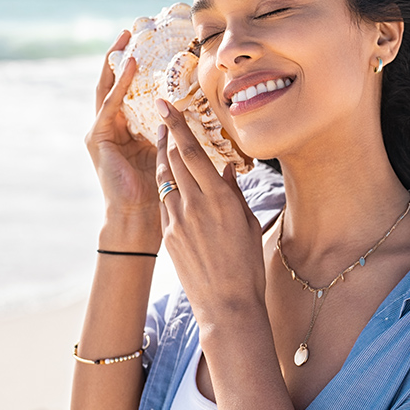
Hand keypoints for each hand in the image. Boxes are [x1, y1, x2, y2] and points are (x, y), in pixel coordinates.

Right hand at [85, 32, 159, 227]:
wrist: (140, 218)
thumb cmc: (161, 190)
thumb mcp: (170, 152)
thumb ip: (175, 133)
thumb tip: (198, 116)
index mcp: (129, 130)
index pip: (132, 91)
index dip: (139, 68)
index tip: (150, 43)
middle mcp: (113, 127)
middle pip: (115, 83)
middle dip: (122, 57)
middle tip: (130, 30)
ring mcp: (102, 131)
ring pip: (108, 88)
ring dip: (117, 62)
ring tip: (126, 39)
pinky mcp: (98, 137)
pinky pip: (111, 105)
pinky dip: (120, 85)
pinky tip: (131, 66)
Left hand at [154, 98, 266, 319]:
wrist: (226, 304)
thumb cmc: (246, 263)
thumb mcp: (247, 223)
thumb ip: (234, 192)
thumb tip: (227, 168)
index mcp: (219, 198)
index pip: (193, 152)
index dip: (177, 126)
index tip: (165, 104)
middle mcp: (194, 205)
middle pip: (174, 159)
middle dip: (167, 135)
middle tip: (162, 114)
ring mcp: (177, 221)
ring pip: (165, 179)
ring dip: (164, 158)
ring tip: (163, 142)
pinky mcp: (168, 236)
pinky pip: (165, 202)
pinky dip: (168, 186)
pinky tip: (172, 181)